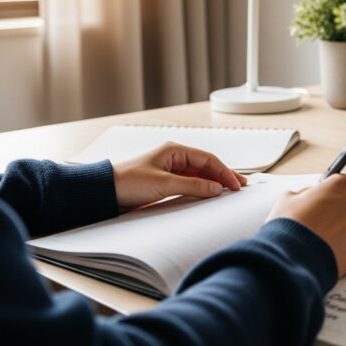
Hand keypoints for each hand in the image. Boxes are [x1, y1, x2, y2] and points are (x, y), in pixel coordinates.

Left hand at [112, 142, 246, 210]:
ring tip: (230, 191)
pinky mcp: (166, 183)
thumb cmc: (128, 182)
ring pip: (200, 175)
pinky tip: (211, 195)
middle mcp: (174, 158)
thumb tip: (217, 188)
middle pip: (206, 166)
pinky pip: (190, 184)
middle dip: (224, 175)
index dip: (225, 171)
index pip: (208, 159)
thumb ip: (193, 185)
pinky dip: (203, 189)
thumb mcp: (164, 184)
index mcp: (175, 150)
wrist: (104, 192)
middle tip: (241, 186)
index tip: (236, 185)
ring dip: (215, 183)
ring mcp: (171, 170)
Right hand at [266, 174, 345, 277]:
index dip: (335, 192)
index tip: (327, 200)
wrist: (294, 258)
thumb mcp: (289, 198)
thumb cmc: (291, 225)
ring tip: (324, 240)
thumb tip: (310, 197)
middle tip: (323, 222)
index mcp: (344, 185)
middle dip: (343, 212)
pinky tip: (330, 252)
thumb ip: (306, 193)